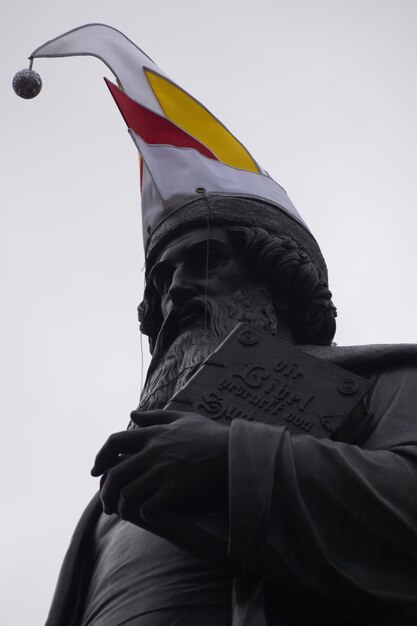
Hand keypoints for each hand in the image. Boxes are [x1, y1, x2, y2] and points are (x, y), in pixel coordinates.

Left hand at [91, 410, 228, 522]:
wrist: (235, 453)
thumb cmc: (211, 435)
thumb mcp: (184, 417)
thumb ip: (155, 416)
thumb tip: (131, 414)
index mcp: (154, 434)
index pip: (114, 442)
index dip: (99, 457)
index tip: (95, 471)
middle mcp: (153, 452)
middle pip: (115, 474)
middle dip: (105, 492)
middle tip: (107, 504)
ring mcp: (163, 472)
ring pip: (127, 493)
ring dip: (122, 506)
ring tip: (123, 512)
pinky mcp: (175, 490)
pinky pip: (148, 507)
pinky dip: (143, 514)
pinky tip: (148, 515)